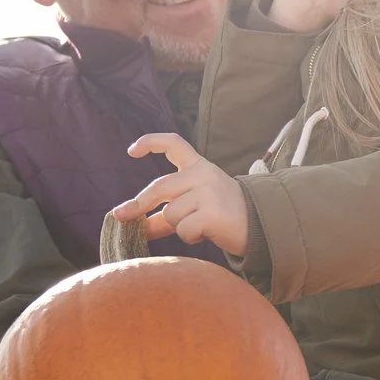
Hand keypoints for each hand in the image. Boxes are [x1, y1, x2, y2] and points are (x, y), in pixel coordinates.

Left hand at [113, 133, 249, 255]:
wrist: (259, 226)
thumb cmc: (221, 214)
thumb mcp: (194, 205)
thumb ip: (165, 212)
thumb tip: (134, 224)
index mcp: (199, 166)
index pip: (173, 144)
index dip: (150, 143)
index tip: (131, 151)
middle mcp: (204, 174)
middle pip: (159, 187)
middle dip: (138, 204)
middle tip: (120, 215)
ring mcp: (209, 193)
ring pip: (170, 213)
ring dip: (177, 227)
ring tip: (197, 226)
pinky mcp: (213, 213)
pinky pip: (183, 229)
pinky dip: (189, 237)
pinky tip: (205, 233)